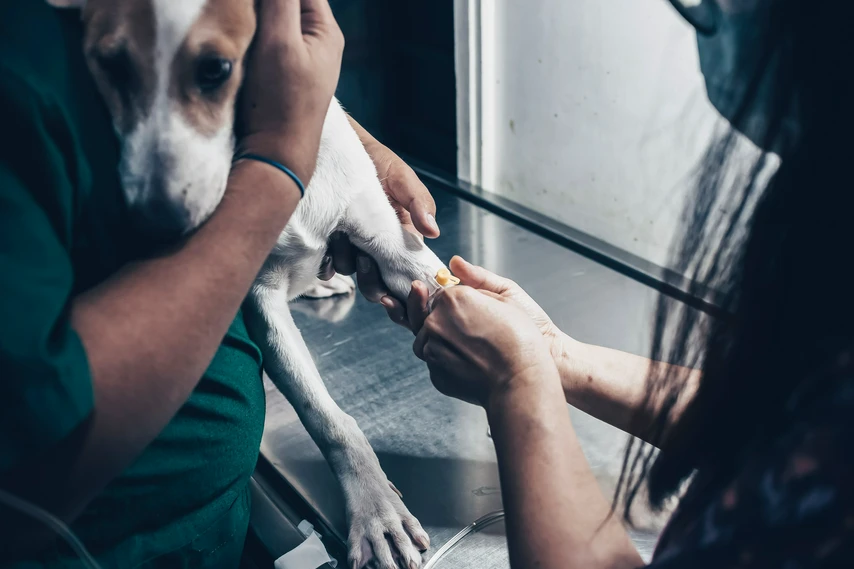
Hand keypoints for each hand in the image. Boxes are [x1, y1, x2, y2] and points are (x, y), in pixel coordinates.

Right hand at [236, 0, 343, 186]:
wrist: (274, 155)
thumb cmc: (281, 101)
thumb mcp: (280, 41)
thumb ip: (280, 0)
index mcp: (325, 31)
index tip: (249, 1)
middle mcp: (316, 42)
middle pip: (287, 1)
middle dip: (261, 3)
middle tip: (239, 8)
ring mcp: (298, 59)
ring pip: (273, 20)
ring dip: (253, 16)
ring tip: (236, 22)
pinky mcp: (280, 73)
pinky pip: (265, 41)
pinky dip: (251, 36)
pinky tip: (237, 40)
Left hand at [319, 141, 438, 302]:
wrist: (344, 150)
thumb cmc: (379, 162)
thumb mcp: (403, 179)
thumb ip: (419, 202)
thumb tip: (433, 232)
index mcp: (401, 238)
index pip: (404, 272)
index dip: (399, 282)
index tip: (390, 273)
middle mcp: (377, 247)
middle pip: (378, 284)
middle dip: (371, 278)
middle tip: (363, 255)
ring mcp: (353, 247)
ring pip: (352, 274)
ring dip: (346, 261)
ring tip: (341, 235)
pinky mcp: (330, 244)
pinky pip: (327, 268)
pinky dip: (326, 264)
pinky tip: (327, 248)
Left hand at [402, 257, 565, 358]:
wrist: (522, 382)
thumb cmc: (521, 341)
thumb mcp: (506, 298)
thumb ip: (476, 278)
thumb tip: (454, 263)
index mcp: (452, 299)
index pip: (441, 294)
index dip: (454, 301)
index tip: (468, 310)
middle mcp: (435, 322)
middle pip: (429, 315)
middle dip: (443, 319)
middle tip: (469, 330)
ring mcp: (432, 349)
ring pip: (428, 339)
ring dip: (442, 340)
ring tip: (472, 347)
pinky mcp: (435, 373)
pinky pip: (435, 362)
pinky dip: (448, 361)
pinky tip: (470, 363)